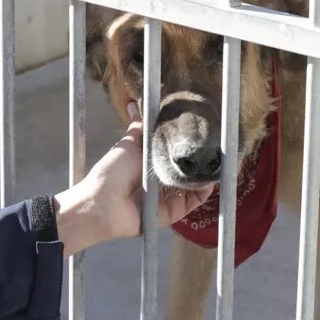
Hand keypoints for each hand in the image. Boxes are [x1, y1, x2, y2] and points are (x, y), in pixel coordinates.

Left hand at [54, 102, 213, 256]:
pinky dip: (202, 192)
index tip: (202, 134)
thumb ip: (138, 130)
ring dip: (205, 175)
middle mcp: (160, 182)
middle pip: (187, 171)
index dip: (188, 147)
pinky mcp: (172, 213)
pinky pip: (192, 203)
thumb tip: (135, 107)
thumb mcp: (128, 145)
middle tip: (215, 148)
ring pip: (194, 187)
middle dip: (200, 162)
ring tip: (217, 161)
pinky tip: (210, 179)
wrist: (102, 202)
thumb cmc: (112, 172)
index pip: (174, 155)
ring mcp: (167, 198)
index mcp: (150, 165)